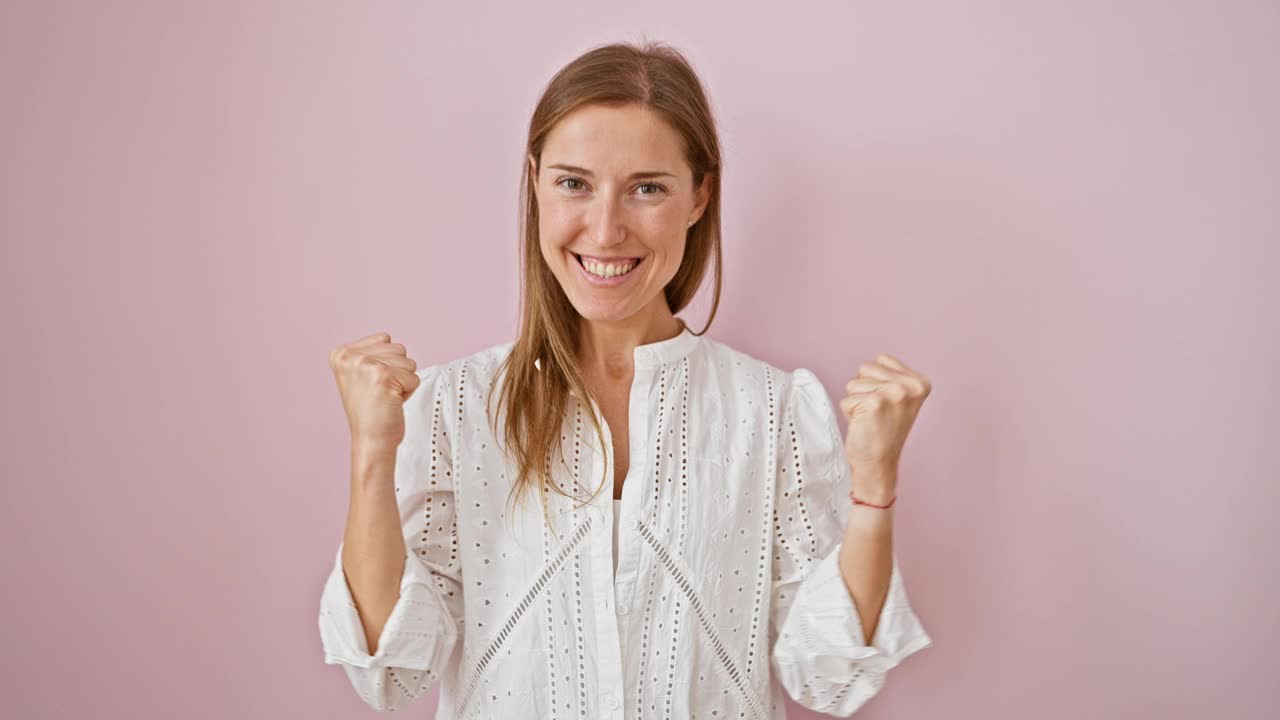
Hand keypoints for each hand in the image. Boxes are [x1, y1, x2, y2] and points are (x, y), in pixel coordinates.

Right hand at [329, 331, 420, 449]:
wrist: (371, 439)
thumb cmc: (370, 410)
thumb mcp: (360, 374)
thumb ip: (371, 352)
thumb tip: (387, 337)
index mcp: (340, 353)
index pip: (384, 338)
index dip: (386, 362)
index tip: (371, 383)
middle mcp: (350, 356)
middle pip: (398, 348)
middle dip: (397, 370)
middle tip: (380, 391)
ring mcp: (365, 365)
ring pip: (408, 361)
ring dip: (403, 381)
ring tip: (386, 396)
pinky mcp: (382, 376)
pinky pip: (414, 377)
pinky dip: (409, 391)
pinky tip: (391, 402)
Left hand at [838, 353, 931, 494]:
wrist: (879, 463)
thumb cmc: (883, 430)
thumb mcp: (899, 398)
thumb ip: (892, 376)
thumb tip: (878, 359)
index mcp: (921, 382)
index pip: (881, 359)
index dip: (876, 381)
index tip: (886, 404)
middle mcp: (911, 386)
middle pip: (866, 367)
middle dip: (864, 389)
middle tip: (876, 412)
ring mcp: (895, 393)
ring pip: (854, 382)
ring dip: (856, 401)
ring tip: (870, 418)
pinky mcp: (876, 402)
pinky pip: (847, 399)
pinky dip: (849, 412)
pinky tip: (864, 425)